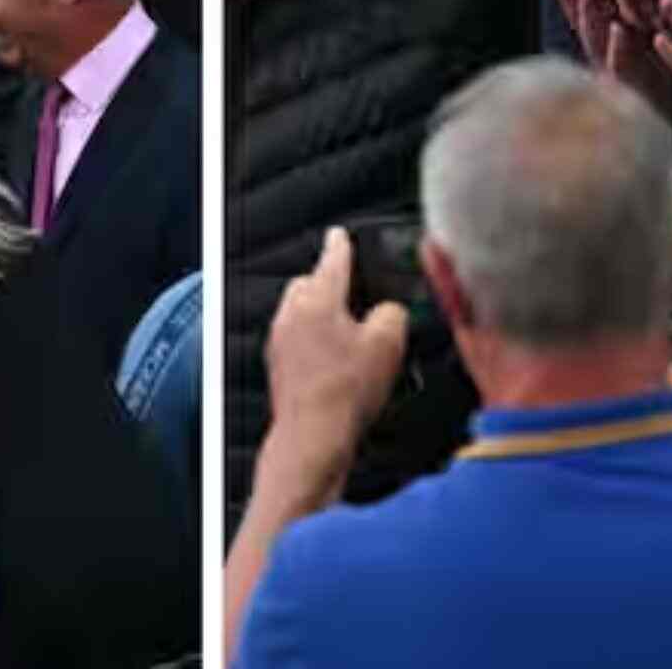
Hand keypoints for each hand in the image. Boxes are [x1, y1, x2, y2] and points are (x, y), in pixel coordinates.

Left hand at [263, 228, 408, 494]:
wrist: (312, 436)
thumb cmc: (343, 392)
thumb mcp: (388, 345)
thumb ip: (393, 314)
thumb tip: (389, 313)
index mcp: (318, 299)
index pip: (332, 259)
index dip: (342, 245)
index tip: (341, 235)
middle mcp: (292, 314)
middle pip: (309, 283)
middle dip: (329, 284)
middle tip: (355, 296)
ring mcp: (280, 340)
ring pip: (300, 311)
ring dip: (322, 315)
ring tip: (350, 336)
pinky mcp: (278, 365)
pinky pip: (296, 339)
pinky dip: (314, 341)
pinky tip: (335, 363)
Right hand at [544, 0, 671, 110]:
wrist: (659, 126)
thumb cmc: (656, 81)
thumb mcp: (644, 40)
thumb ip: (635, 11)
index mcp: (605, 36)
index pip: (580, 2)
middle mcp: (602, 50)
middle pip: (579, 13)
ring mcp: (612, 68)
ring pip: (595, 36)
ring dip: (587, 12)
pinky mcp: (629, 87)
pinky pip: (622, 65)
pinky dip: (619, 46)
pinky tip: (620, 29)